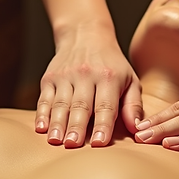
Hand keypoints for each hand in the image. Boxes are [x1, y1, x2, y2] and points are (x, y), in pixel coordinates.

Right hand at [36, 26, 143, 147]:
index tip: (100, 143)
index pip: (105, 105)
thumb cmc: (112, 64)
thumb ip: (133, 104)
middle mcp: (86, 75)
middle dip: (76, 126)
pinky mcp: (49, 78)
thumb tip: (137, 128)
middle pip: (80, 105)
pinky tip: (41, 127)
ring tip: (56, 141)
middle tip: (73, 144)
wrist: (85, 35)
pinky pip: (44, 98)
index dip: (103, 124)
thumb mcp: (130, 79)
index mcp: (109, 77)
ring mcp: (65, 76)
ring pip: (60, 103)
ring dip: (58, 123)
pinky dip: (42, 113)